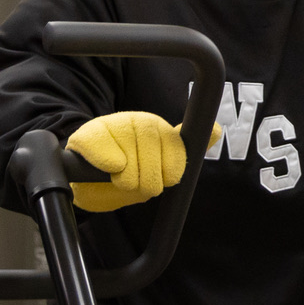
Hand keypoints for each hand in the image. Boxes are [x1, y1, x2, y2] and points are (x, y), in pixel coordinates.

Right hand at [65, 112, 220, 212]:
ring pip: (127, 156)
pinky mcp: (87, 134)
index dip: (170, 170)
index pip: (175, 148)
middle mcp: (137, 121)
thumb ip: (184, 152)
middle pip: (151, 152)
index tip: (165, 179)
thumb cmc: (126, 175)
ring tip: (121, 178)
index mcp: (158, 129)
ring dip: (126, 178)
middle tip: (138, 182)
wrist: (88, 183)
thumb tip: (216, 129)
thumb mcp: (158, 168)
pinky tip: (110, 167)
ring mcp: (111, 125)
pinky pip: (101, 147)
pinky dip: (107, 162)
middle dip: (147, 179)